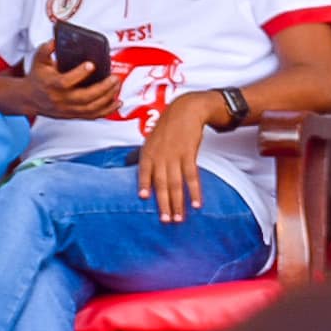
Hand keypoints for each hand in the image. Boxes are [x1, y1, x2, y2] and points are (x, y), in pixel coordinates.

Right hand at [20, 41, 121, 119]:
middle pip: (84, 97)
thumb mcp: (39, 61)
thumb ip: (46, 49)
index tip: (91, 64)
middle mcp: (60, 99)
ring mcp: (67, 109)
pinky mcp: (74, 115)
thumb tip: (55, 41)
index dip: (79, 73)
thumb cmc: (38, 78)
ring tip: (117, 85)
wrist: (29, 99)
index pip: (65, 82)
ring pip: (90, 108)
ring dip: (108, 98)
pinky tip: (117, 102)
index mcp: (51, 85)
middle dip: (102, 88)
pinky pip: (92, 116)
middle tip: (114, 77)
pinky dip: (107, 111)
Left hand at [137, 91, 216, 222]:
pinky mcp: (189, 155)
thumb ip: (145, 156)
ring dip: (178, 203)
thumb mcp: (151, 139)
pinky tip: (197, 203)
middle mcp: (159, 157)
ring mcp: (175, 156)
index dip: (144, 185)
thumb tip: (134, 168)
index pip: (143, 172)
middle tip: (166, 221)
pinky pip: (192, 177)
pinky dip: (194, 191)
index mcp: (148, 153)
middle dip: (163, 204)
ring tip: (179, 218)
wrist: (187, 110)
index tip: (143, 199)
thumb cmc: (168, 126)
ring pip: (176, 184)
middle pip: (161, 184)